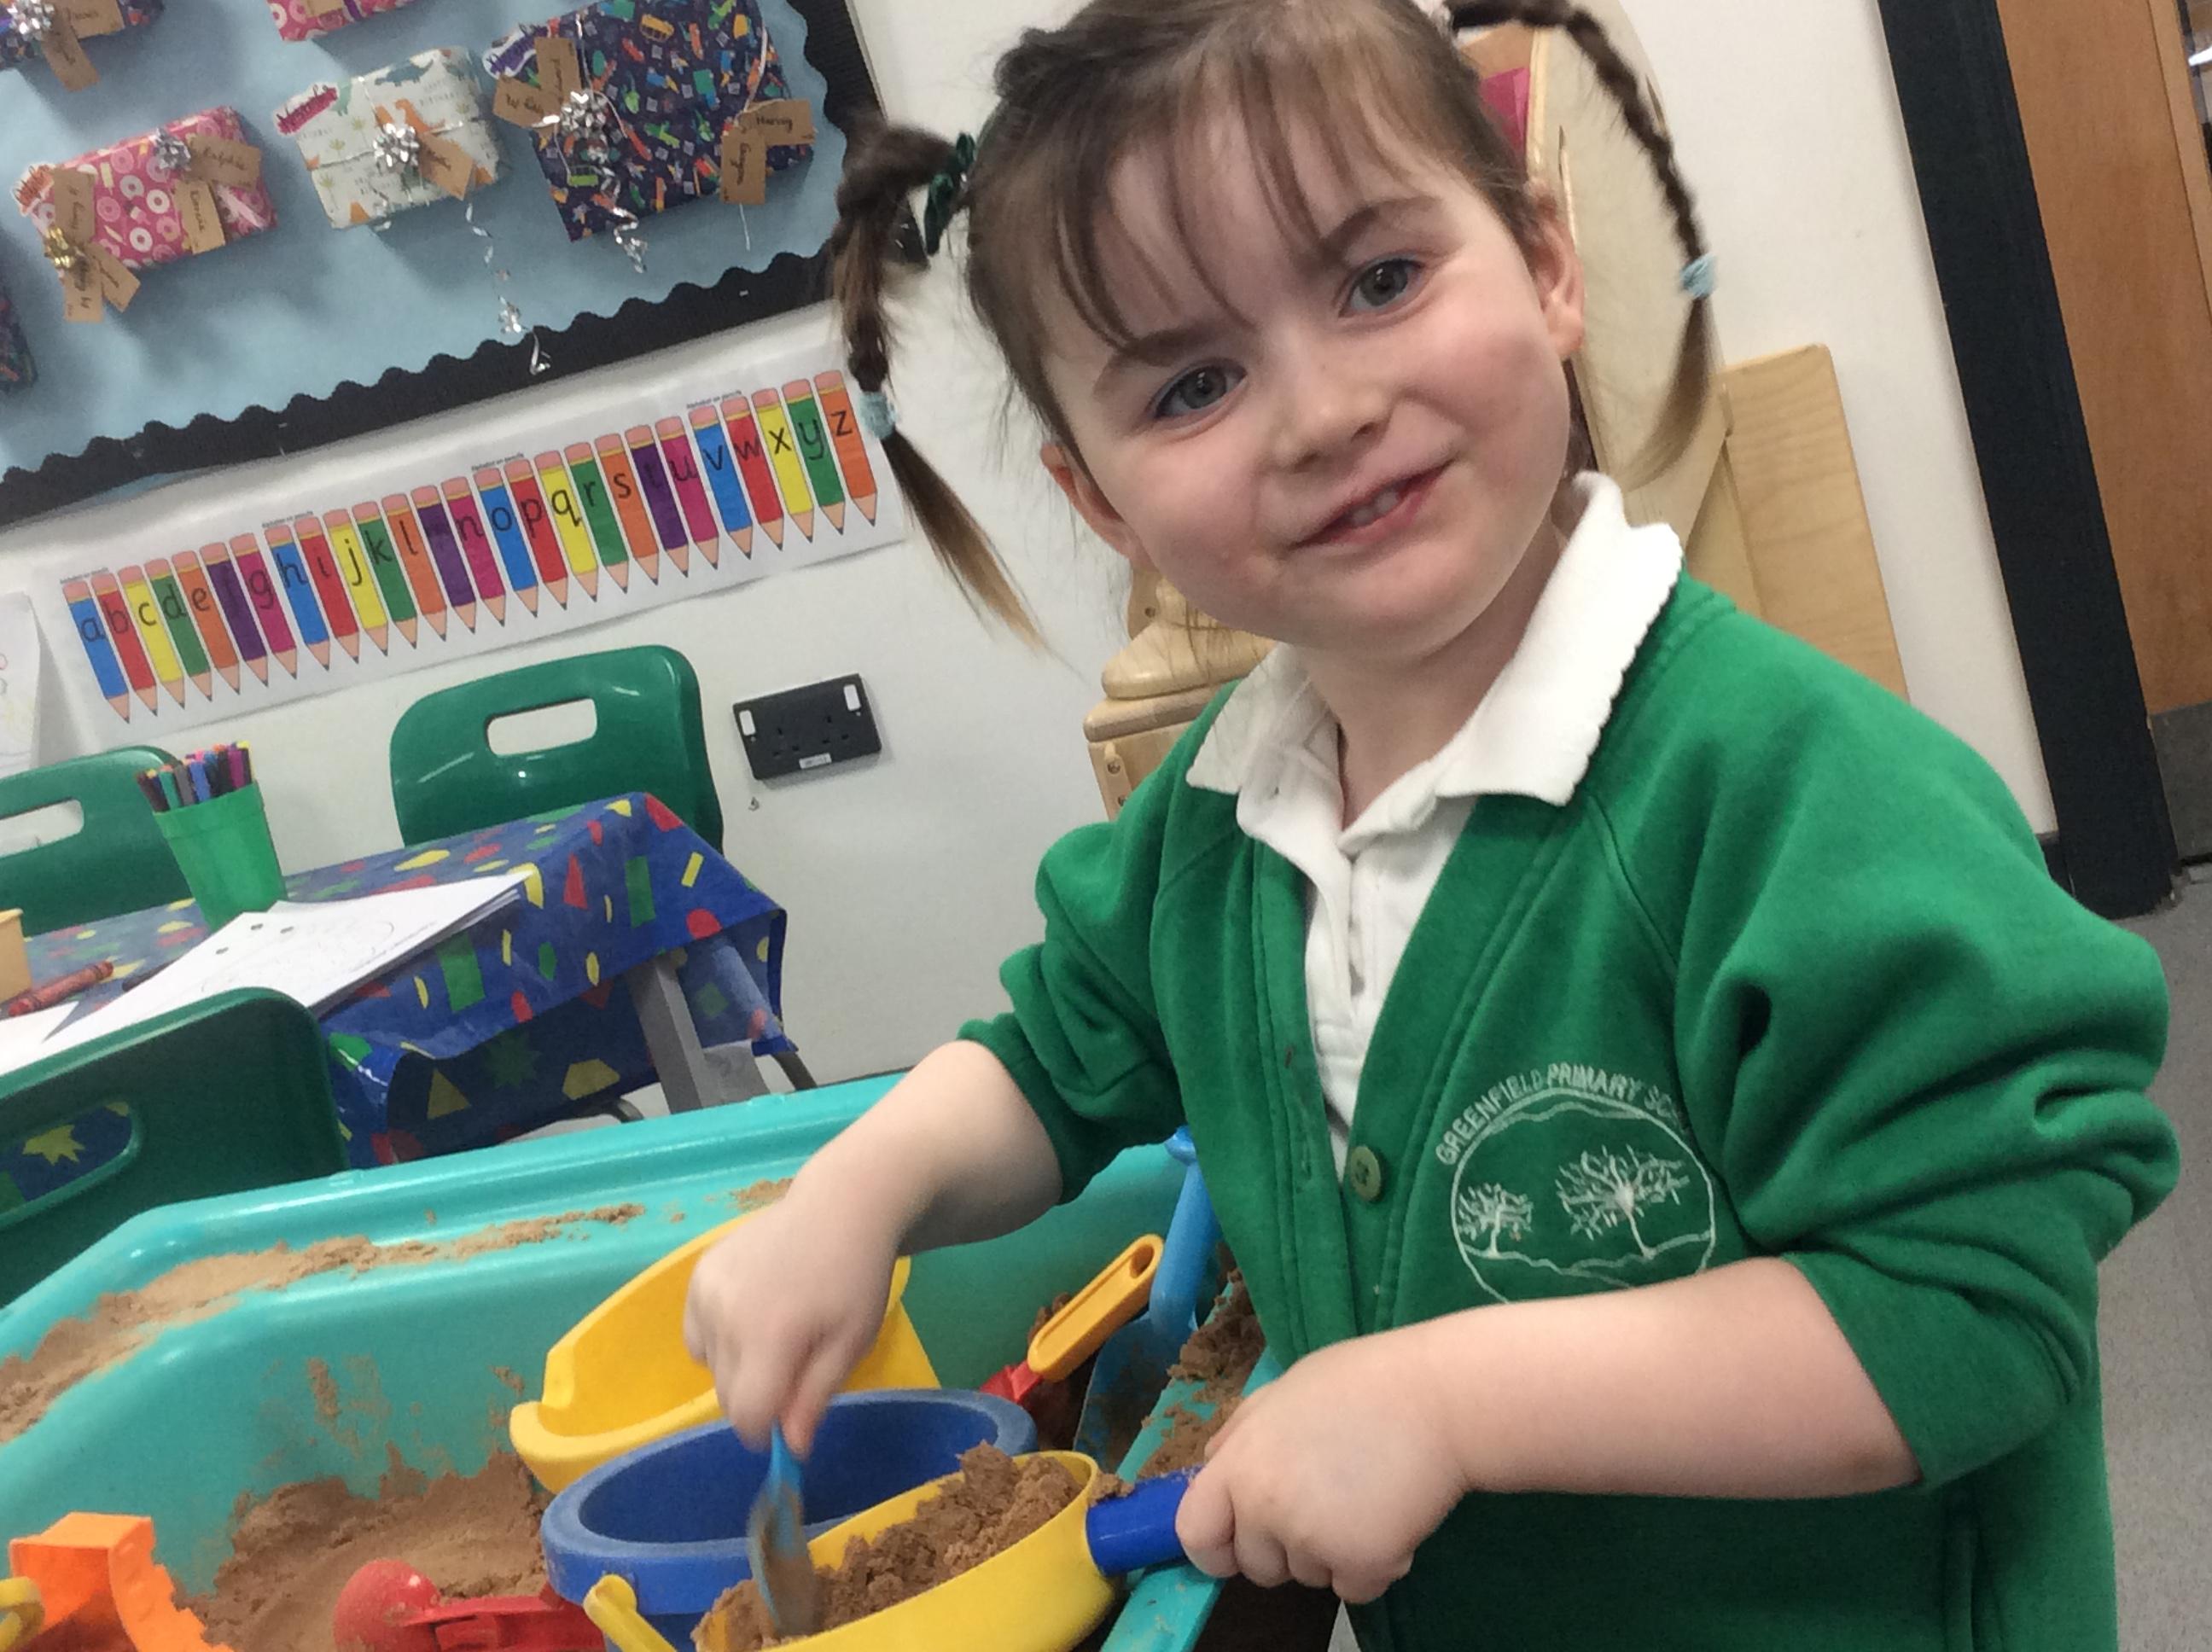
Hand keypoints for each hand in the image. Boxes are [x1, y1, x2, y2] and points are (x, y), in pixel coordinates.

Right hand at [681, 1185, 900, 1453]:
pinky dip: (719, 1338)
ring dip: (738, 1367)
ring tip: (776, 1331)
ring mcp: (706, 1290)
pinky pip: (697, 1333)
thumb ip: (814, 1398)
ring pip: (709, 1366)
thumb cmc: (856, 1278)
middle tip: (795, 1364)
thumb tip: (792, 1450)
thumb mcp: (851, 1344)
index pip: (746, 1415)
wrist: (840, 1206)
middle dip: (758, 1396)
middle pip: (726, 1394)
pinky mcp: (698, 1273)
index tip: (790, 1416)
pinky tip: (752, 1312)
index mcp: (770, 1335)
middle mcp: (727, 1314)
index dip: (767, 1429)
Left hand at [1174, 1331, 1466, 1603]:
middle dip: (1286, 1548)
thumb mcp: (1283, 1393)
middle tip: (1328, 1500)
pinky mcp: (1360, 1562)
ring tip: (1366, 1494)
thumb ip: (1243, 1435)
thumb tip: (1214, 1469)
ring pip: (1308, 1577)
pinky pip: (1355, 1589)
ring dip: (1333, 1553)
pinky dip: (1374, 1566)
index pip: (1195, 1532)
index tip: (1238, 1545)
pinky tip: (1392, 1517)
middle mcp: (1264, 1507)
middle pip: (1256, 1565)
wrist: (1439, 1397)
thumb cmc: (1363, 1384)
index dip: (1215, 1546)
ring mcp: (1311, 1539)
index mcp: (1239, 1463)